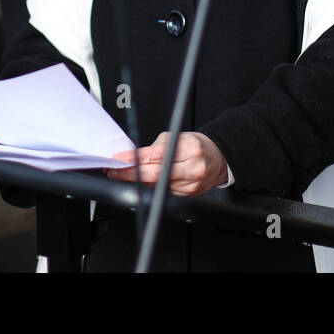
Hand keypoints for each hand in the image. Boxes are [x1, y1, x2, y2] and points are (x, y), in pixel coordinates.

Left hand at [108, 131, 227, 195]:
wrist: (218, 159)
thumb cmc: (196, 146)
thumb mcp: (178, 137)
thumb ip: (157, 148)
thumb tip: (134, 156)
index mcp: (189, 148)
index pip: (156, 155)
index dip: (135, 158)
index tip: (119, 160)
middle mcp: (192, 168)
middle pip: (155, 175)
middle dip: (131, 174)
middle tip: (115, 172)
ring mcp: (191, 184)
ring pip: (158, 186)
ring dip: (138, 182)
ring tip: (124, 176)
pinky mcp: (189, 195)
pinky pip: (165, 193)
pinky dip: (151, 188)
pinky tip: (142, 183)